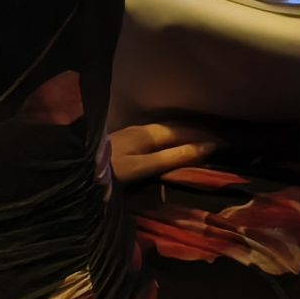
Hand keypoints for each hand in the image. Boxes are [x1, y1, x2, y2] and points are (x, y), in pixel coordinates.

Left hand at [106, 121, 220, 183]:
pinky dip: (173, 140)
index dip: (205, 136)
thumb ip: (173, 157)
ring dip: (186, 135)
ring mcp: (133, 134)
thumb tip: (207, 147)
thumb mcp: (143, 167)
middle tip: (220, 142)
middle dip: (198, 133)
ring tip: (202, 142)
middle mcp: (144, 128)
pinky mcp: (126, 141)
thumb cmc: (109, 170)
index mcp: (150, 133)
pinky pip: (158, 136)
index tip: (226, 143)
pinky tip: (173, 146)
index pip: (185, 131)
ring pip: (167, 131)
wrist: (73, 168)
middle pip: (177, 128)